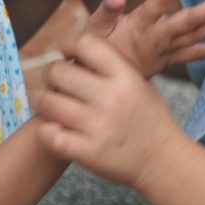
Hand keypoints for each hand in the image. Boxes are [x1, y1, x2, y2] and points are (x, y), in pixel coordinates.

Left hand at [36, 33, 190, 189]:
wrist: (164, 161)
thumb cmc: (148, 118)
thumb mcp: (139, 82)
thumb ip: (111, 65)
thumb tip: (77, 46)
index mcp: (125, 75)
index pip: (84, 43)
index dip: (68, 43)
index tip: (65, 51)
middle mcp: (111, 98)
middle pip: (58, 71)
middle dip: (50, 73)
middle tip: (53, 80)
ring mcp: (99, 126)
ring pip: (47, 102)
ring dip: (41, 100)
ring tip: (46, 101)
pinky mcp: (88, 153)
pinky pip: (49, 134)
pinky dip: (46, 130)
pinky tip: (53, 128)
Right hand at [83, 0, 204, 77]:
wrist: (101, 84)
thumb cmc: (94, 49)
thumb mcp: (93, 29)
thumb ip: (106, 10)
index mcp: (138, 24)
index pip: (159, 2)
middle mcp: (156, 37)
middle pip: (187, 22)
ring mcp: (166, 50)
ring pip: (196, 37)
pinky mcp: (172, 59)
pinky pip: (197, 56)